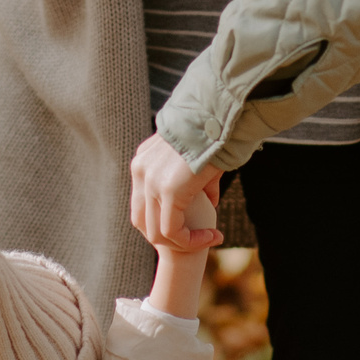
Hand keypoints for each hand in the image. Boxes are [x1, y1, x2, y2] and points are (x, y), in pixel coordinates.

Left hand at [130, 132, 223, 253]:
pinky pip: (172, 231)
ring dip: (183, 242)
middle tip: (197, 239)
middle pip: (142, 220)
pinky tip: (213, 236)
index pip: (142, 204)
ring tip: (208, 239)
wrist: (219, 116)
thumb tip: (210, 201)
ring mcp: (151, 180)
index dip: (164, 221)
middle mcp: (141, 170)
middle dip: (170, 237)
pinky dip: (192, 241)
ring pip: (156, 232)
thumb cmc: (216, 133)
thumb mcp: (197, 158)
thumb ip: (197, 182)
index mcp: (143, 161)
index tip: (192, 227)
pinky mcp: (168, 190)